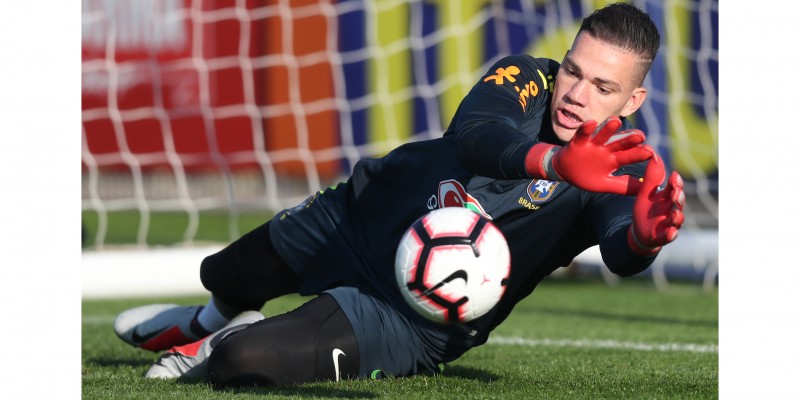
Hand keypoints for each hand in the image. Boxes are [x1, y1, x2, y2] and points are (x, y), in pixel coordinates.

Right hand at [525, 117, 652, 194]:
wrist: (565, 172)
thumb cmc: (587, 177)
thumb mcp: (605, 184)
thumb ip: (623, 187)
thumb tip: (644, 190)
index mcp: (614, 160)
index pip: (629, 156)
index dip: (639, 154)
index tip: (651, 153)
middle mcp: (606, 150)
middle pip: (619, 143)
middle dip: (629, 139)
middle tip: (640, 135)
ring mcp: (592, 145)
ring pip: (602, 135)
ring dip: (609, 129)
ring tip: (616, 121)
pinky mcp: (578, 143)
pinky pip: (582, 134)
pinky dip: (585, 129)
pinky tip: (591, 123)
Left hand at [627, 152, 685, 255]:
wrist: (641, 233)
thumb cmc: (646, 211)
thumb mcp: (645, 194)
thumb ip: (651, 178)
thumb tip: (654, 156)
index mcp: (666, 198)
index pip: (675, 188)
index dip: (676, 183)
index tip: (674, 177)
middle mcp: (671, 210)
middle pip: (679, 202)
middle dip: (678, 198)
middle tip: (674, 194)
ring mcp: (669, 224)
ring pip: (677, 220)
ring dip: (677, 217)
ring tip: (674, 215)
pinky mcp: (663, 237)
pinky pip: (669, 236)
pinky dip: (670, 235)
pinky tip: (671, 232)